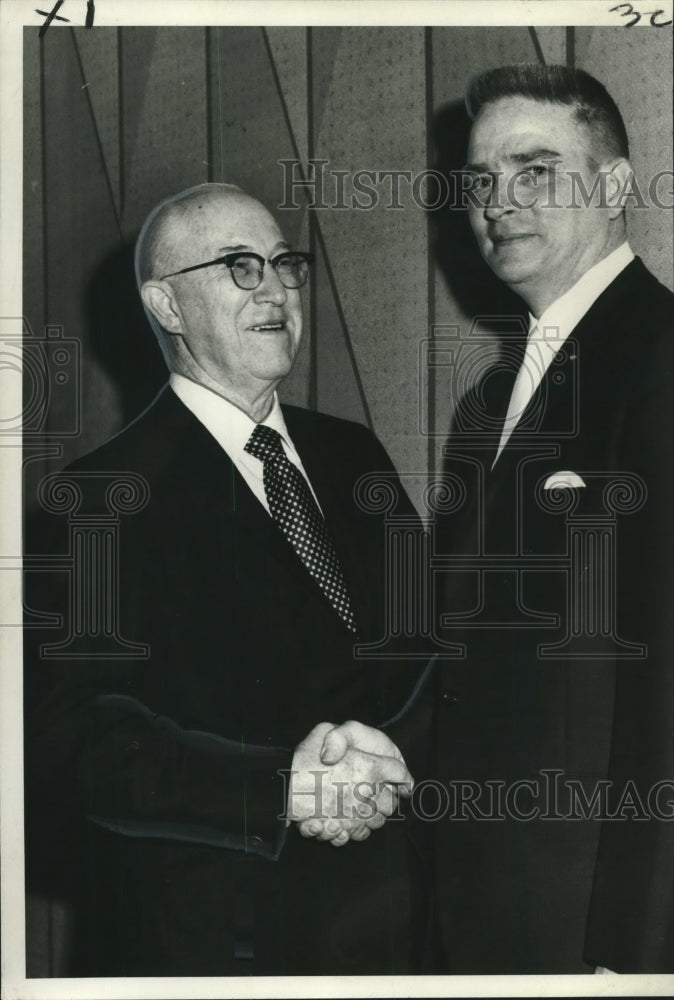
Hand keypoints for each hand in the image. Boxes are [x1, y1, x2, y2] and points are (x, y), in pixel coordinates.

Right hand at [288, 721, 412, 845]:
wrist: (281, 790)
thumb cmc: (303, 759)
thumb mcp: (324, 730)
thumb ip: (343, 735)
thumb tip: (353, 750)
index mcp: (370, 768)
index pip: (399, 772)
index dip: (402, 775)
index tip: (402, 780)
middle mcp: (368, 794)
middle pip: (391, 803)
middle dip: (386, 798)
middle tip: (375, 792)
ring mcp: (356, 816)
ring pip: (376, 822)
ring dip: (371, 816)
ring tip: (360, 808)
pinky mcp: (342, 831)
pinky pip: (358, 834)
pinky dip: (354, 830)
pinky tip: (346, 822)